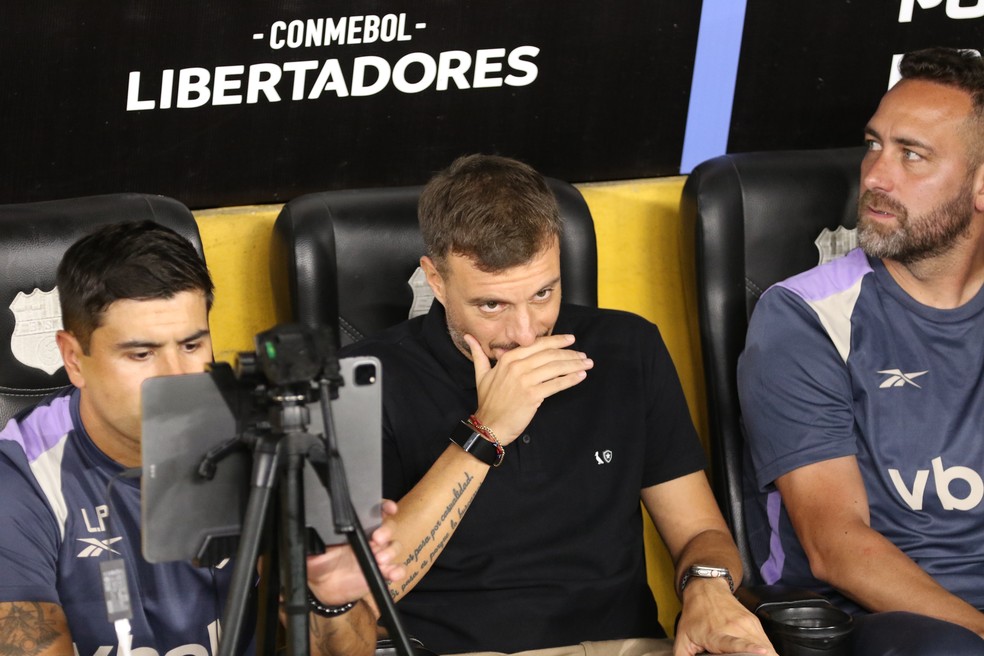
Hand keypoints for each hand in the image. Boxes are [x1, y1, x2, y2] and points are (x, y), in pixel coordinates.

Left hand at [306, 500, 405, 605]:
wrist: (323, 589)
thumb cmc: (319, 564)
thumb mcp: (312, 550)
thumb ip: (312, 541)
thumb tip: (306, 532)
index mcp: (355, 529)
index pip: (373, 511)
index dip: (383, 506)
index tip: (388, 508)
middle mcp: (370, 539)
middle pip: (389, 526)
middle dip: (387, 530)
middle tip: (377, 539)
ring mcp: (378, 555)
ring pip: (395, 546)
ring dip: (391, 551)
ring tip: (380, 560)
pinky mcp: (382, 573)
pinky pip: (397, 568)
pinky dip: (398, 570)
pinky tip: (392, 573)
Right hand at [465, 333, 592, 444]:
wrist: (489, 426)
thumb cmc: (488, 401)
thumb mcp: (481, 374)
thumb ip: (479, 354)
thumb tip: (468, 337)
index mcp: (508, 359)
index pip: (537, 344)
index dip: (557, 340)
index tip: (571, 340)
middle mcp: (517, 366)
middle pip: (550, 354)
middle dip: (570, 354)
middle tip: (583, 355)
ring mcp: (525, 380)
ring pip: (555, 368)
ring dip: (574, 365)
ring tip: (587, 364)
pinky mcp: (532, 395)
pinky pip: (556, 384)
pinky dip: (570, 379)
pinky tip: (581, 376)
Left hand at [674, 579, 776, 655]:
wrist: (706, 588)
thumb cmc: (695, 613)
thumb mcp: (683, 638)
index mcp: (717, 635)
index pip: (736, 643)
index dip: (749, 649)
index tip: (761, 652)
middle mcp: (735, 628)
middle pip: (759, 649)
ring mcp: (747, 623)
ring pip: (767, 646)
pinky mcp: (755, 622)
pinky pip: (766, 641)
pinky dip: (766, 651)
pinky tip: (761, 655)